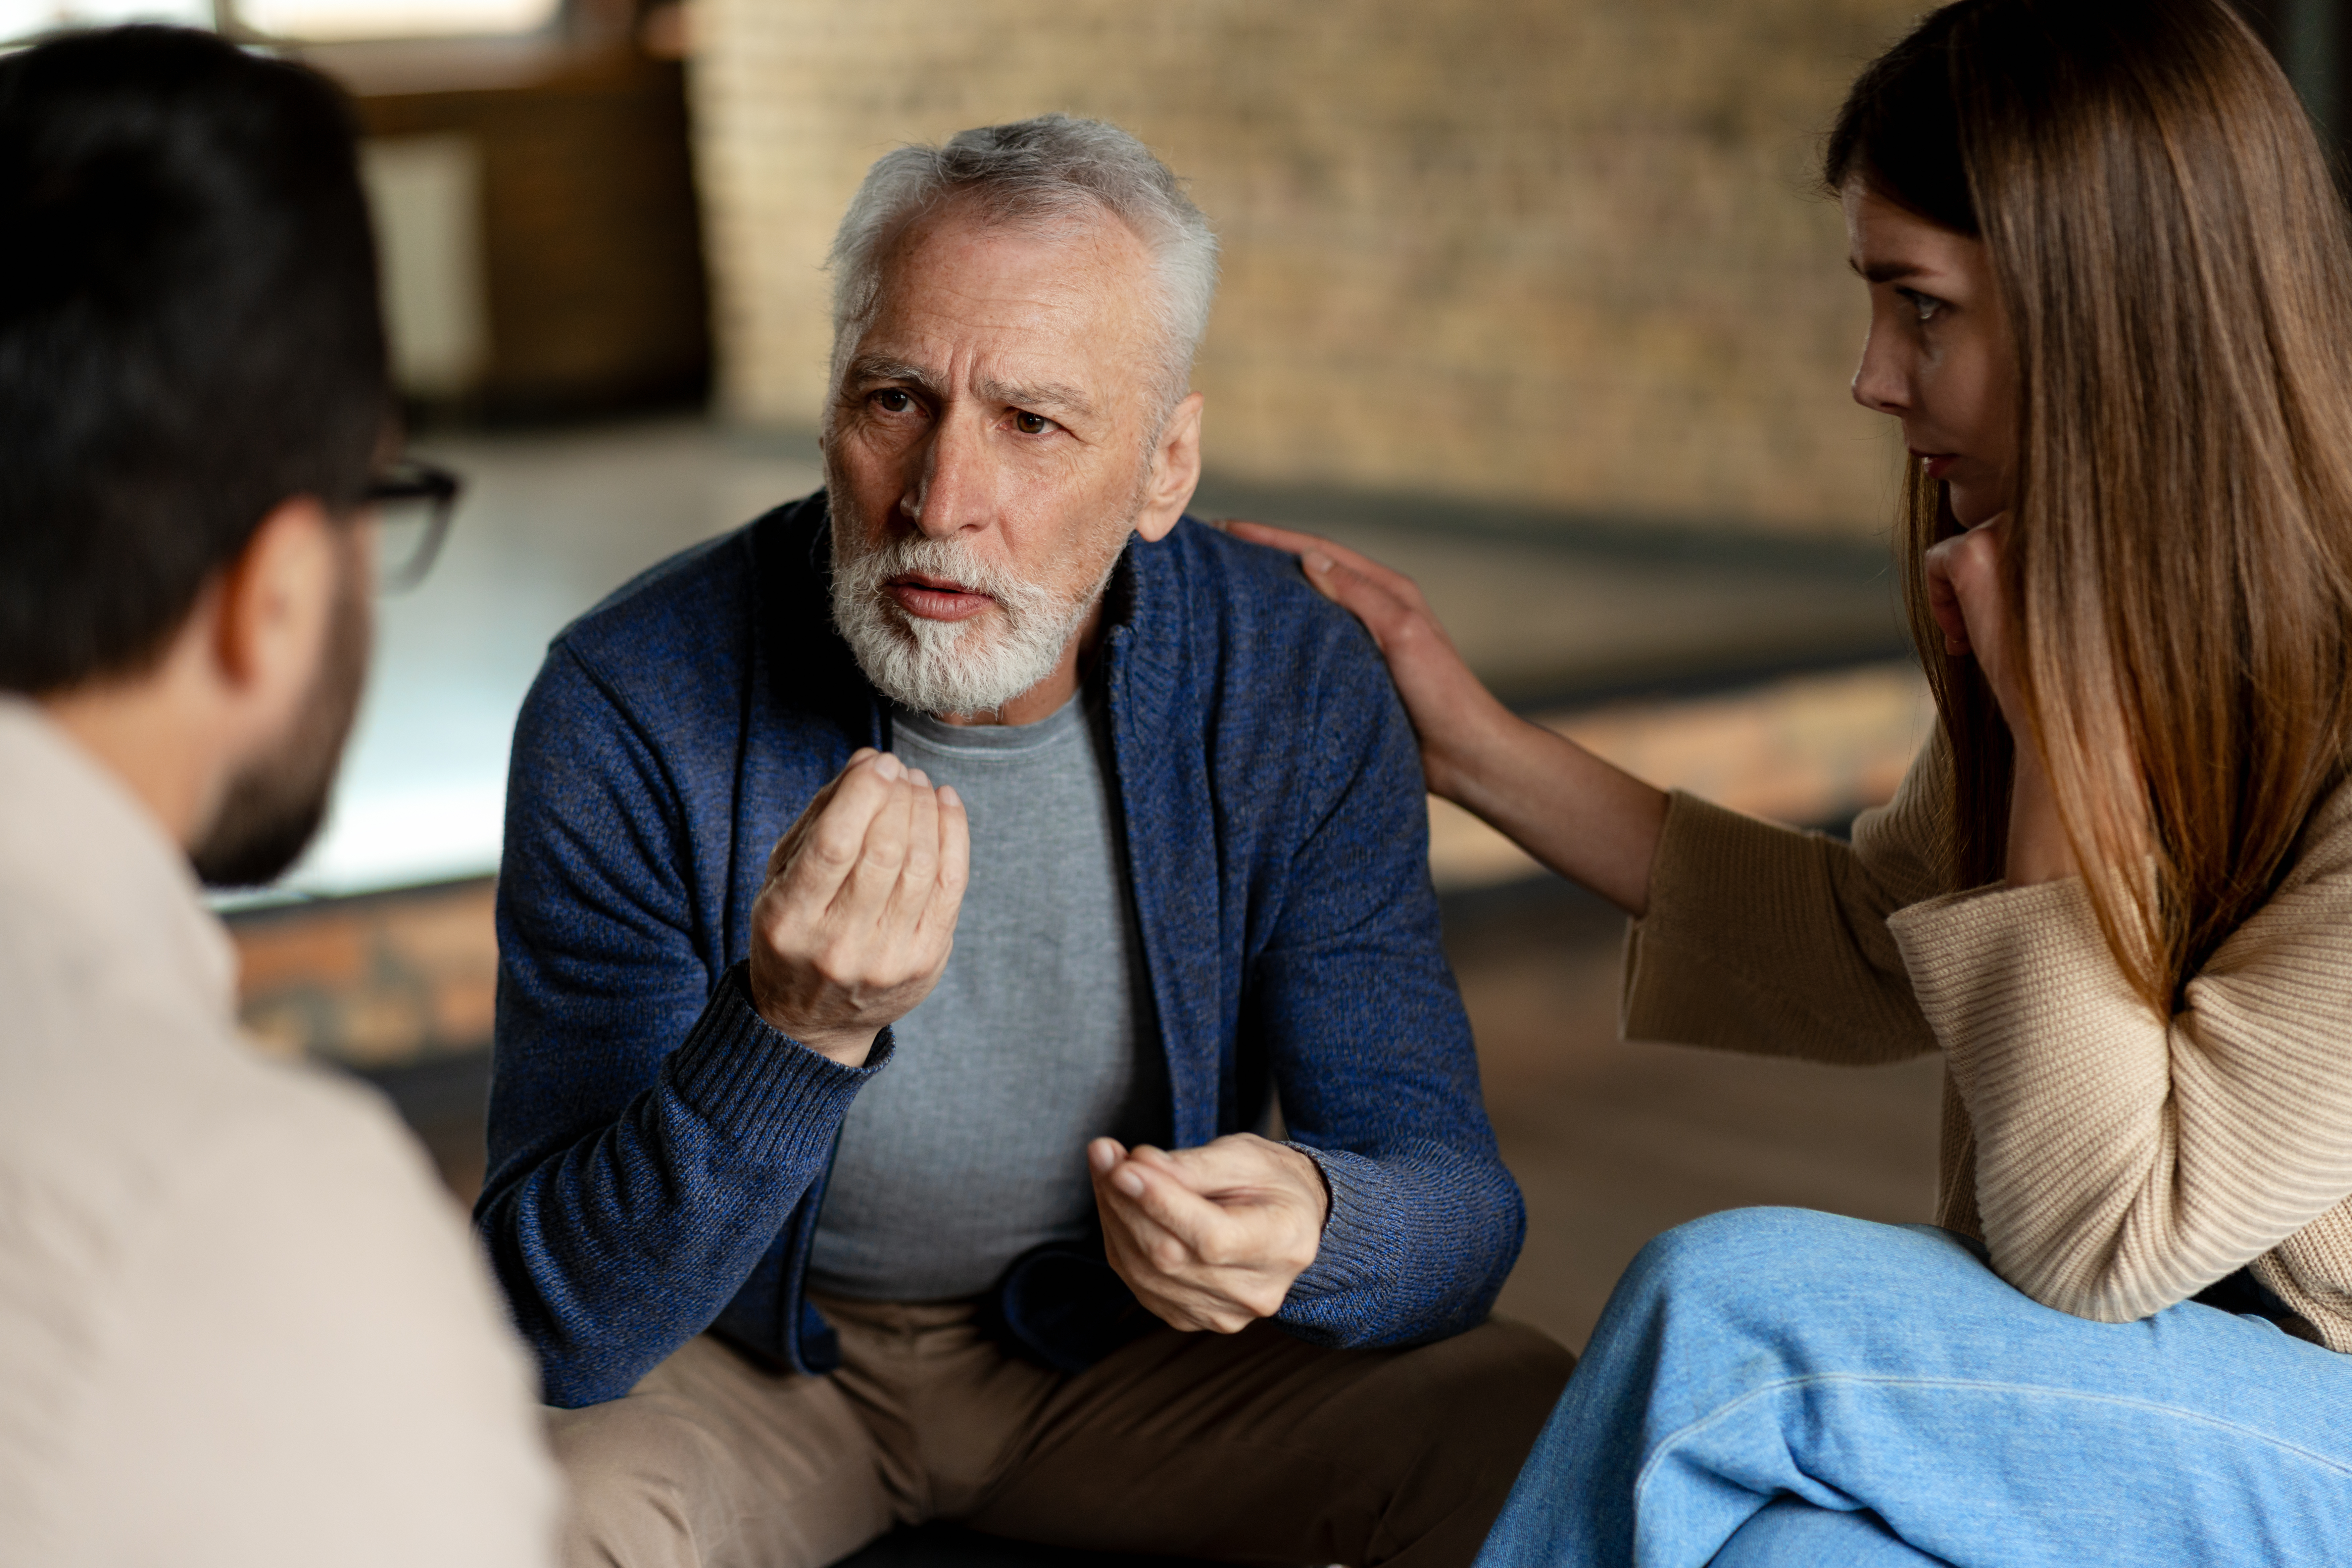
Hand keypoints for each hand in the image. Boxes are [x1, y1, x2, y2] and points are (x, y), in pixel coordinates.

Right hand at [746, 749, 968, 1065]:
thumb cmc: (794, 934)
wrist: (812, 1022)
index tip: (877, 762)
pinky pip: (950, 886)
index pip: (834, 845)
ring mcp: (888, 957)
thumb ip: (820, 818)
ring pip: (920, 865)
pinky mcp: (925, 961)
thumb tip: (866, 762)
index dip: (863, 794)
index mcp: (790, 920)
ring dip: (925, 811)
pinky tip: (945, 804)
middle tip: (899, 769)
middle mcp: (839, 944)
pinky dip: (954, 836)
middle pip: (884, 852)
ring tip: (919, 783)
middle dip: (898, 798)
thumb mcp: (782, 878)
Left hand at [1088, 1132, 1328, 1332]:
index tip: (1124, 1165)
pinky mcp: (1193, 1318)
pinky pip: (1140, 1283)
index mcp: (1284, 1244)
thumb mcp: (1245, 1156)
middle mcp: (1257, 1292)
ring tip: (1106, 1169)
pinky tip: (1116, 1203)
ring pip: (1145, 1273)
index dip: (1161, 1203)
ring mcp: (1224, 1313)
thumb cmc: (1270, 1181)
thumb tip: (1136, 1164)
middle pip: (1170, 1257)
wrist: (1290, 1221)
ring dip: (1114, 1218)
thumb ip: (1193, 1164)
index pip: (1211, 1237)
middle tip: (1104, 1154)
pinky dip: (1120, 1240)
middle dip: (1125, 1202)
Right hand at [1222, 520, 1509, 799]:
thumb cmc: (1443, 693)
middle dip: (1263, 562)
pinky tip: (1252, 649)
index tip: (1226, 529)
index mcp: (1388, 591)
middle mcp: (1372, 613)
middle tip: (1215, 556)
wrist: (1464, 756)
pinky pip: (1308, 653)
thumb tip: (1308, 559)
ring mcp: (1360, 646)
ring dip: (1268, 601)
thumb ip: (1360, 594)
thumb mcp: (1404, 633)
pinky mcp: (1353, 680)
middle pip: (1308, 575)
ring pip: (1306, 613)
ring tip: (1222, 596)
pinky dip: (1280, 643)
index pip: (1319, 551)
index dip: (1272, 537)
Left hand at [1922, 518, 2075, 883]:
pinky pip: (1935, 560)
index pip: (2026, 523)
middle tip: (1986, 636)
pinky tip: (1963, 642)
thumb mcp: (2073, 596)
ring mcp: (2014, 527)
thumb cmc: (2082, 659)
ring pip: (1966, 544)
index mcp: (2089, 521)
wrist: (2079, 706)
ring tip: (1979, 641)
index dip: (2010, 574)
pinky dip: (1938, 600)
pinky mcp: (1975, 551)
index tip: (2012, 618)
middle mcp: (2056, 514)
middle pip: (1993, 531)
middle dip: (1982, 584)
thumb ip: (2053, 560)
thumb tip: (2015, 537)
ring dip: (1963, 595)